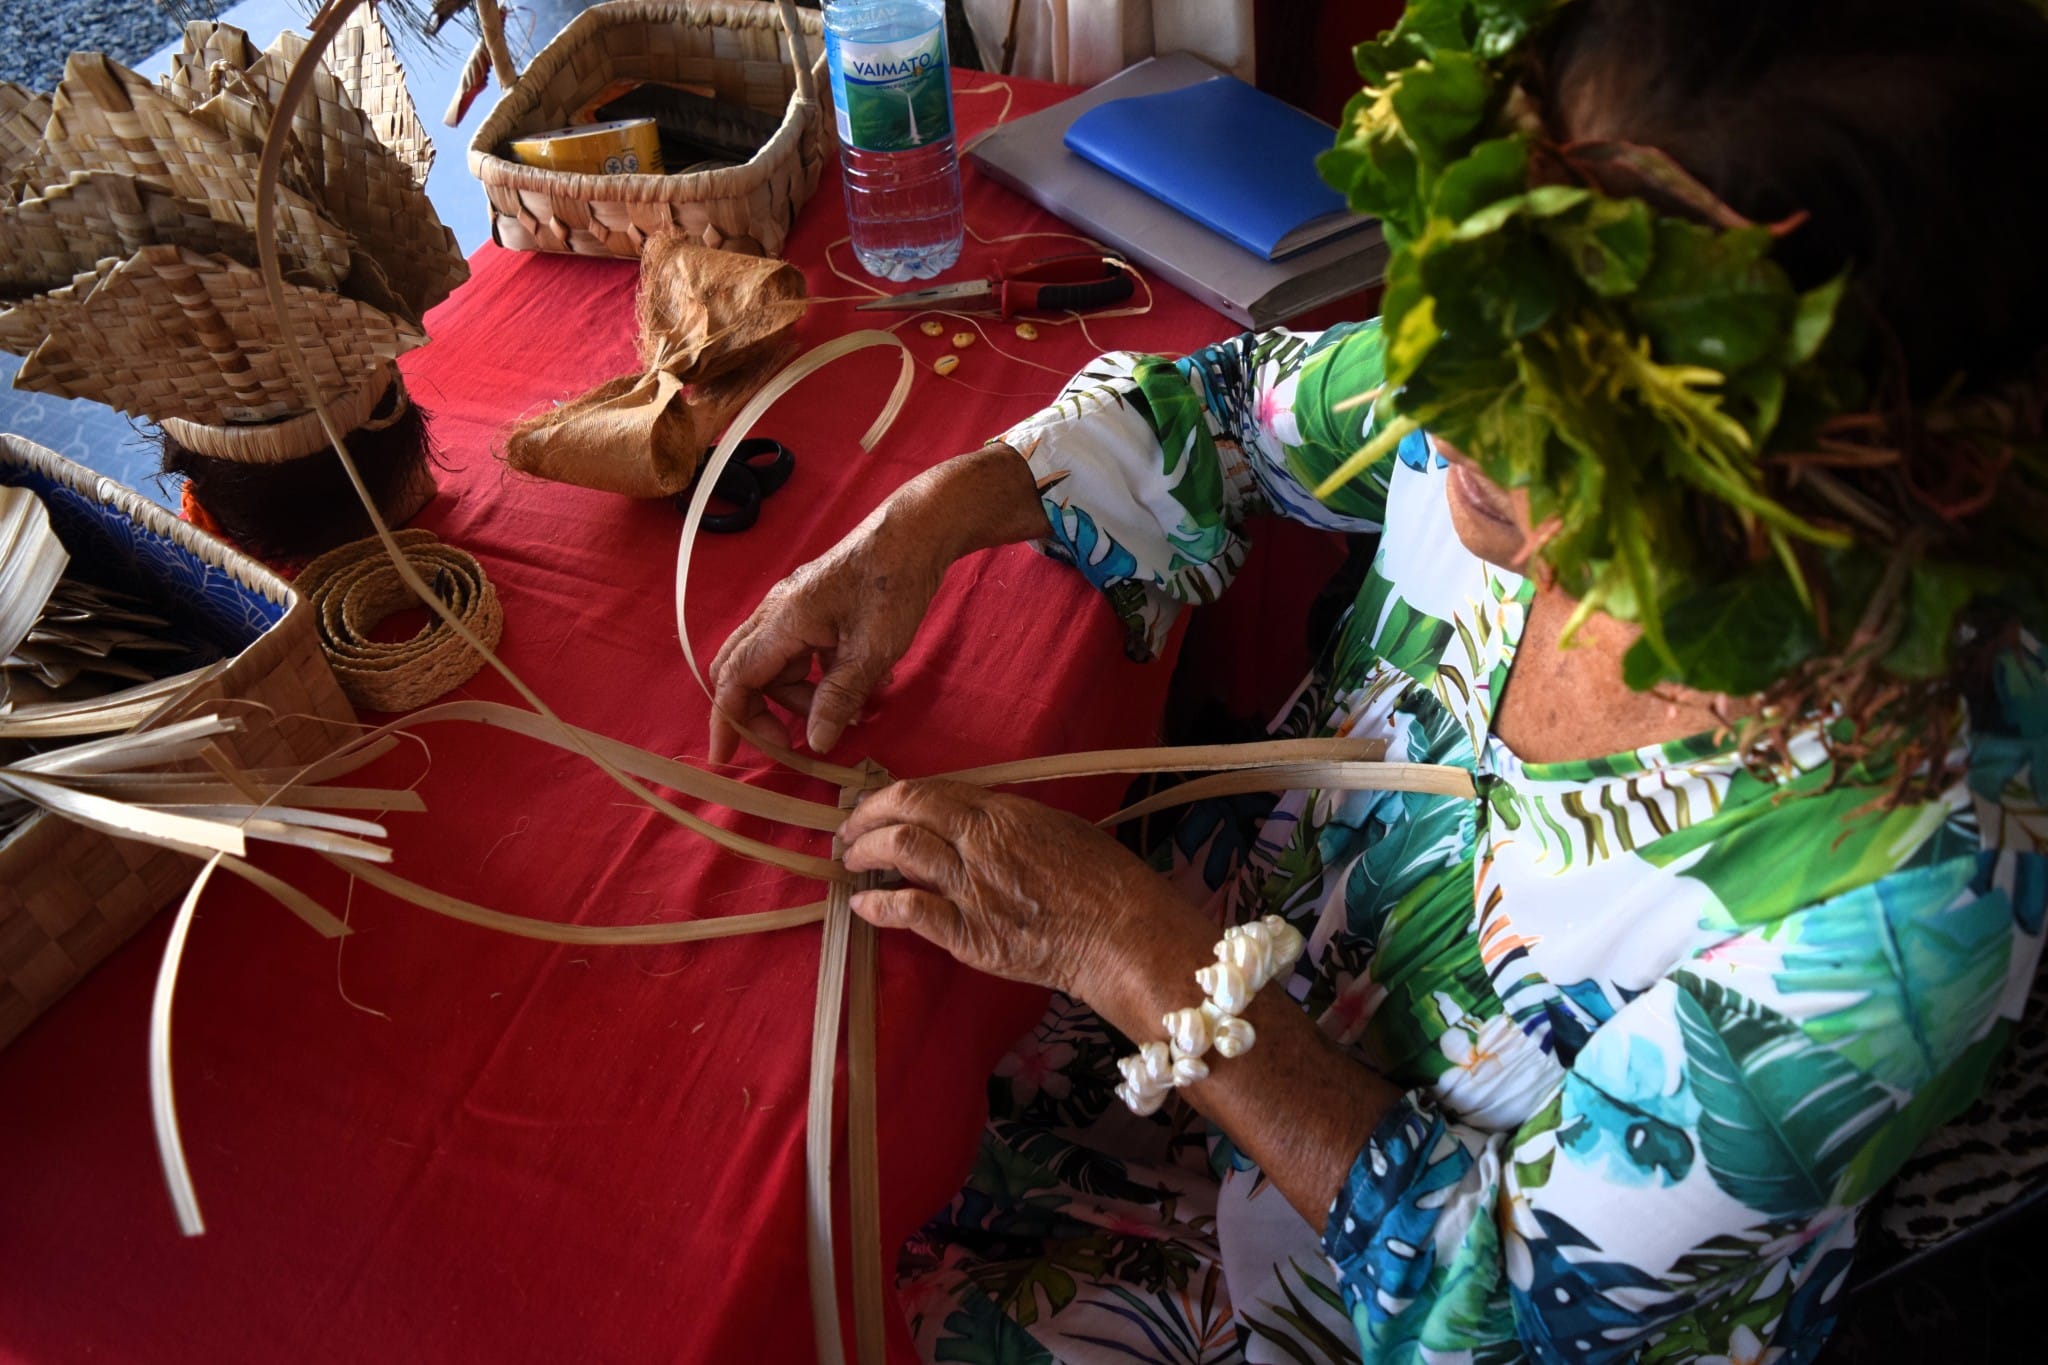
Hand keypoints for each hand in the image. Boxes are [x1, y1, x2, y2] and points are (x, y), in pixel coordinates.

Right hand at [709, 508, 945, 761]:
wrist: (915, 532)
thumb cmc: (894, 584)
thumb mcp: (872, 650)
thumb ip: (839, 697)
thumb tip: (815, 743)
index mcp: (782, 620)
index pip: (736, 679)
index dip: (729, 721)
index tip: (727, 757)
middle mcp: (776, 611)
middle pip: (742, 671)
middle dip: (759, 712)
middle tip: (790, 743)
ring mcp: (793, 607)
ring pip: (776, 665)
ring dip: (802, 696)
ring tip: (852, 712)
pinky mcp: (813, 606)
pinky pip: (799, 651)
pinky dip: (819, 676)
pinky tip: (863, 684)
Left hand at [840, 778, 1202, 1002]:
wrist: (1122, 933)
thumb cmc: (1102, 878)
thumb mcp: (1054, 826)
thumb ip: (1004, 820)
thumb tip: (964, 820)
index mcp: (1001, 813)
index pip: (927, 792)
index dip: (887, 797)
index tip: (871, 805)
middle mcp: (980, 844)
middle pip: (904, 815)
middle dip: (864, 820)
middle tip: (847, 833)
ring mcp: (972, 890)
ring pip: (900, 854)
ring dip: (864, 854)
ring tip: (851, 862)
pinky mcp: (969, 936)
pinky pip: (909, 912)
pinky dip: (878, 906)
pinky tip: (863, 906)